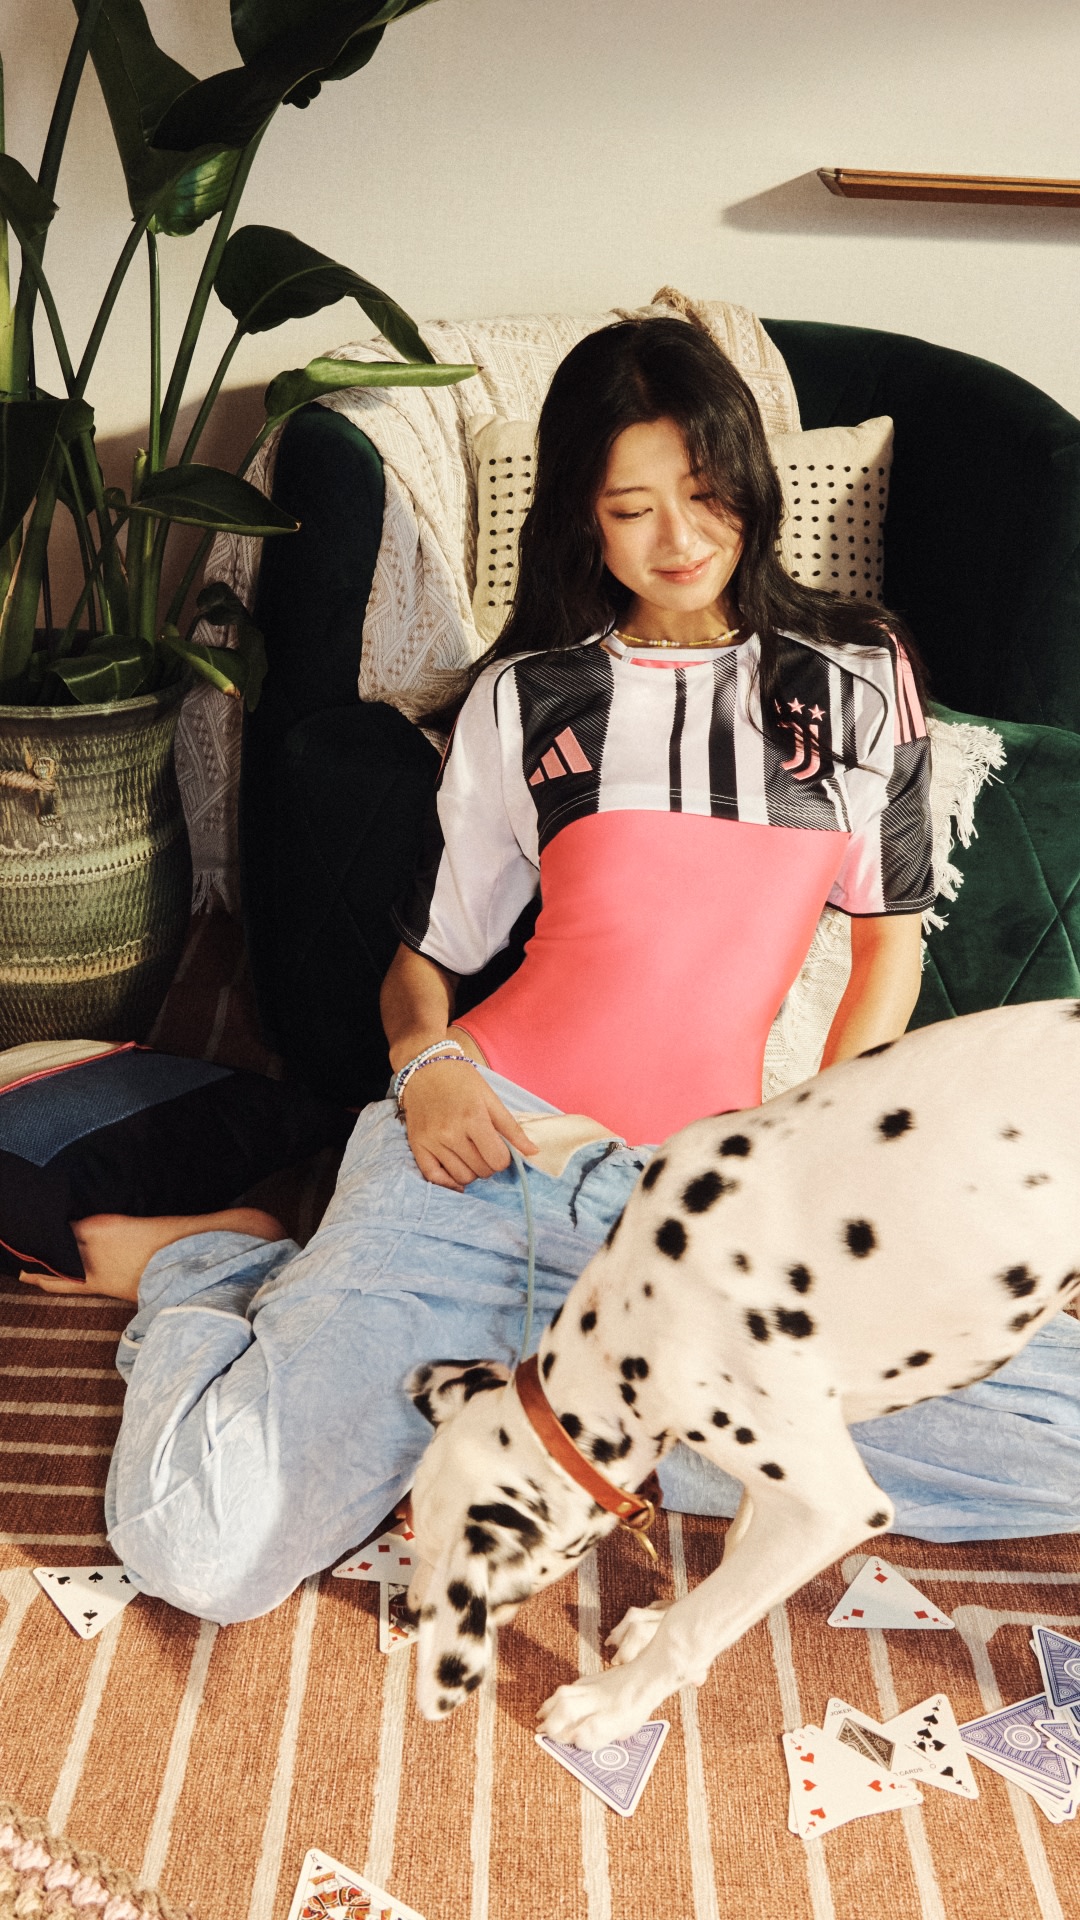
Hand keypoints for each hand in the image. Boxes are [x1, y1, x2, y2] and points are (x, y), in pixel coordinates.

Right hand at [400, 1060, 537, 1188]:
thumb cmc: (461, 1080)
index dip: (504, 1158)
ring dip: (471, 1172)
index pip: (498, 1159)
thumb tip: (534, 1152)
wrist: (425, 1067)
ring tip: (471, 1156)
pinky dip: (448, 1182)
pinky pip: (434, 1178)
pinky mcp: (417, 1145)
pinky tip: (456, 1175)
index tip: (500, 1148)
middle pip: (481, 1170)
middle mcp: (451, 1133)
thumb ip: (512, 1128)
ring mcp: (432, 1141)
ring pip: (461, 1177)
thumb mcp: (490, 1098)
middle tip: (485, 1150)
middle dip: (489, 1164)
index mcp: (473, 1118)